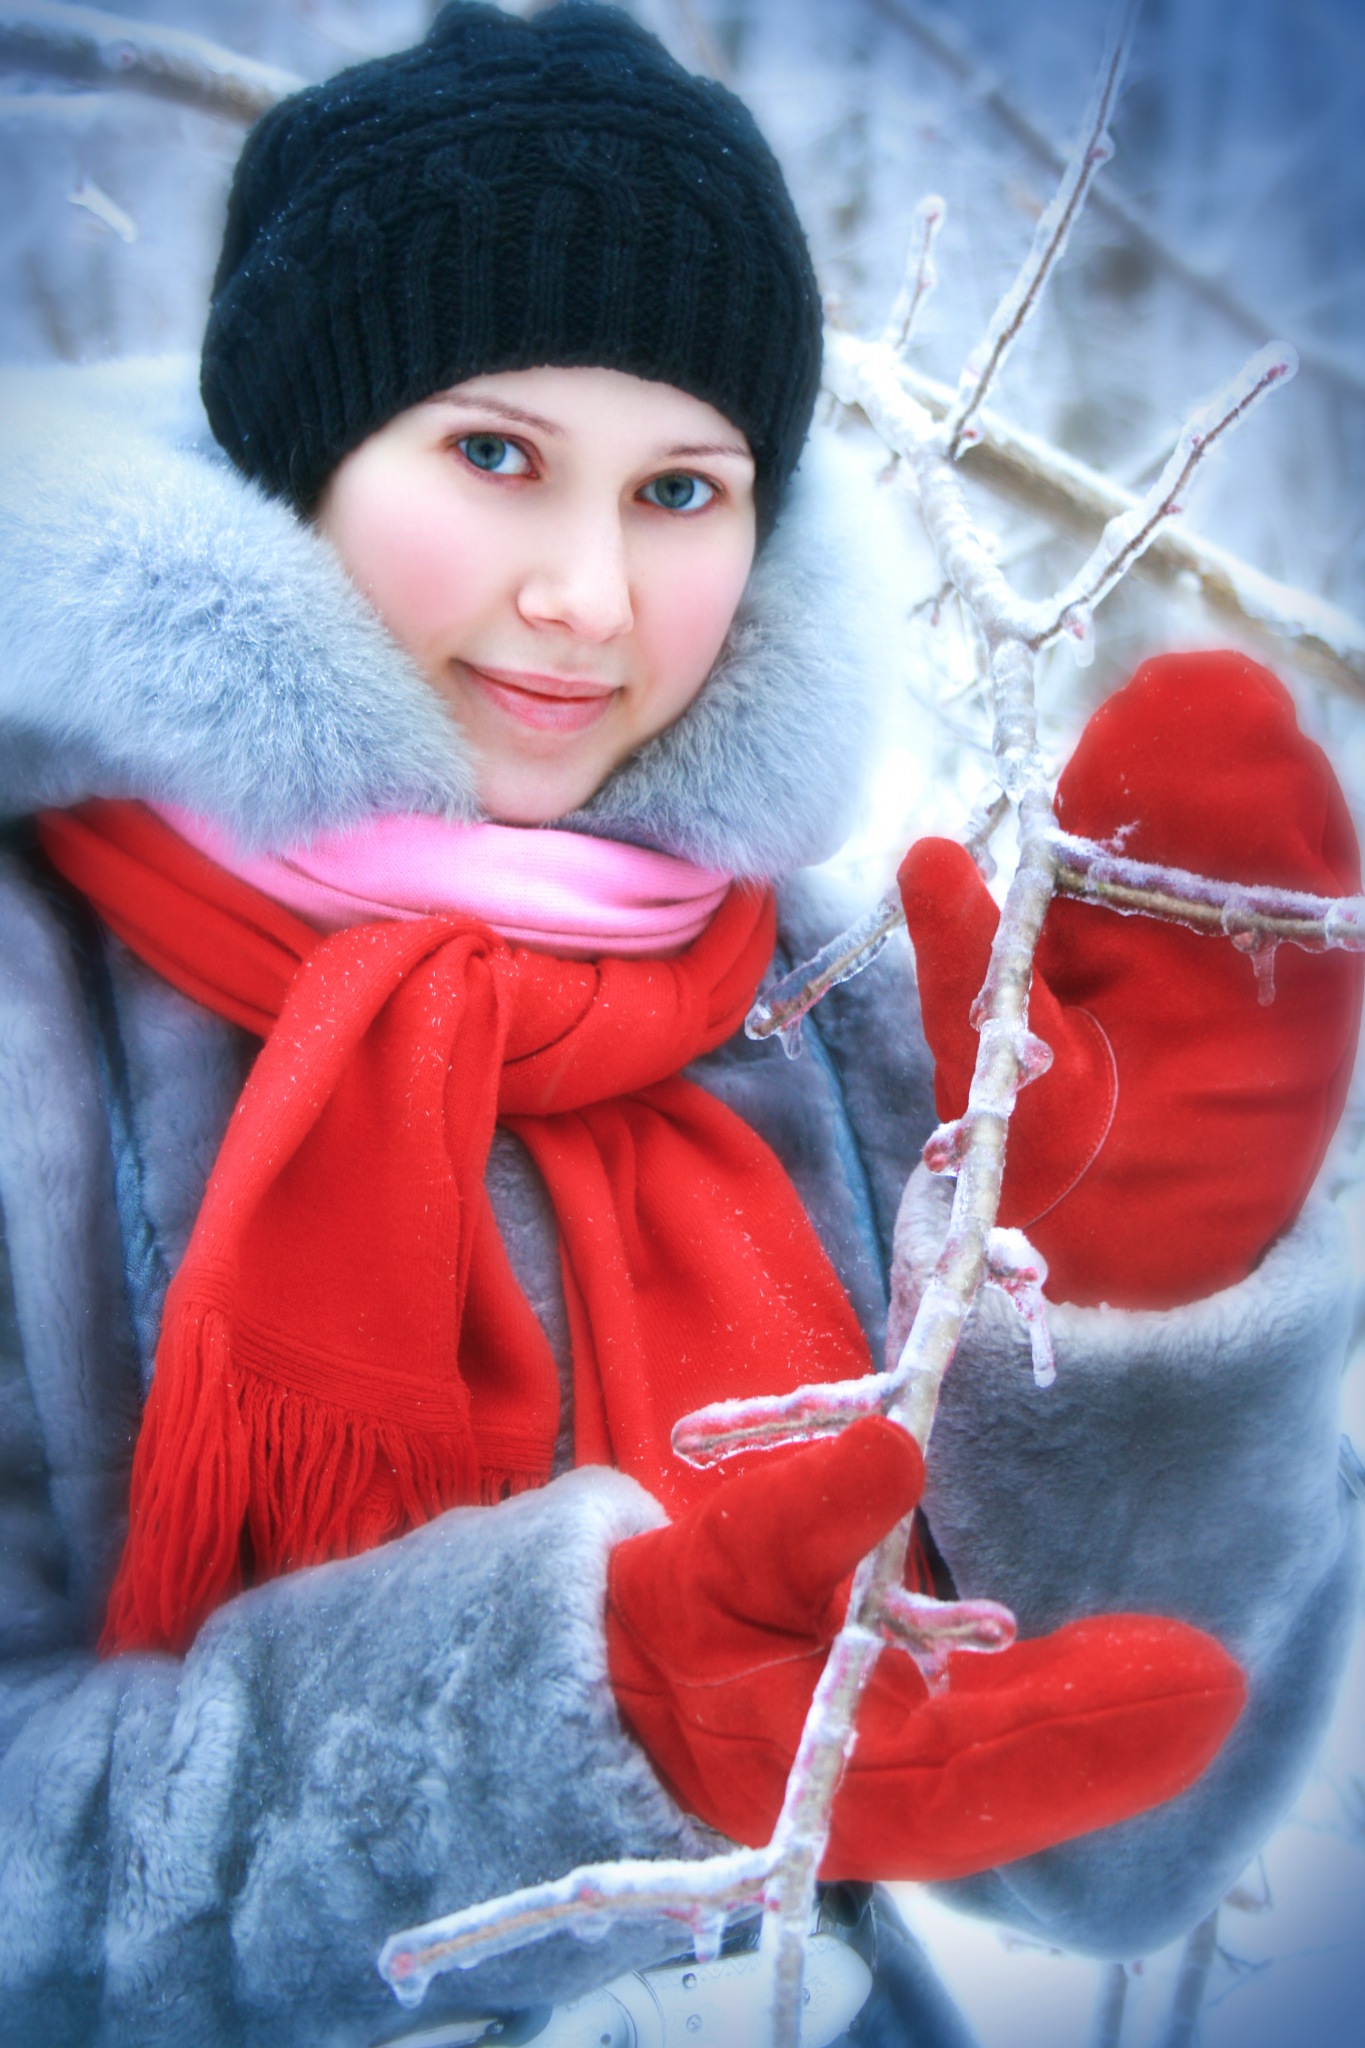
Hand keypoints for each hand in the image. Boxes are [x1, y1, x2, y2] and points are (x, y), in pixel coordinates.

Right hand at [607, 1419, 1243, 1879]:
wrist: (619, 1694)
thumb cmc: (669, 1631)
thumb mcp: (718, 1560)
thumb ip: (802, 1512)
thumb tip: (898, 1446)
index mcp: (839, 1767)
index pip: (984, 1761)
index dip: (1086, 1724)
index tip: (1181, 1680)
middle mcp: (887, 1795)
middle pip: (1022, 1779)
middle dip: (1119, 1731)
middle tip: (1212, 1680)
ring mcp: (902, 1785)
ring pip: (1020, 1776)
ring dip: (1104, 1729)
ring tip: (1189, 1682)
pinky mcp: (909, 1758)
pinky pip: (1000, 1758)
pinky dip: (1063, 1724)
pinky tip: (1117, 1685)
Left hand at [899, 651, 1361, 1306]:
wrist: (1135, 1251)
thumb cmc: (1043, 1158)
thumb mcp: (992, 1053)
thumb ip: (967, 956)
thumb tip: (923, 849)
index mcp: (1075, 923)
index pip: (1104, 822)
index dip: (1122, 763)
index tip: (1135, 703)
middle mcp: (1154, 921)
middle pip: (1180, 813)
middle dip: (1192, 747)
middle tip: (1193, 686)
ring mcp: (1227, 948)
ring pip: (1245, 845)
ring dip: (1254, 776)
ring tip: (1248, 710)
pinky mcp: (1295, 986)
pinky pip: (1301, 904)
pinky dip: (1303, 841)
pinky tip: (1296, 781)